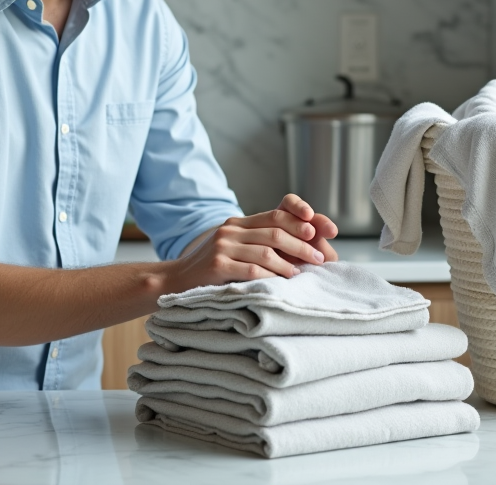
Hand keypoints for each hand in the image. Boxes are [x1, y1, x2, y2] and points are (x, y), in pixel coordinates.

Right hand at [165, 194, 338, 291]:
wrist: (176, 280)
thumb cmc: (211, 268)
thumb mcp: (234, 248)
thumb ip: (257, 242)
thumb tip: (297, 245)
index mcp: (237, 223)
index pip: (275, 215)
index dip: (299, 222)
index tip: (318, 232)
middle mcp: (230, 230)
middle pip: (275, 232)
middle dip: (301, 244)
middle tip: (319, 257)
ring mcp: (222, 246)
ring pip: (266, 251)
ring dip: (289, 263)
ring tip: (302, 272)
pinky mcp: (217, 264)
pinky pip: (252, 268)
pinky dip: (271, 275)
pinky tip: (283, 281)